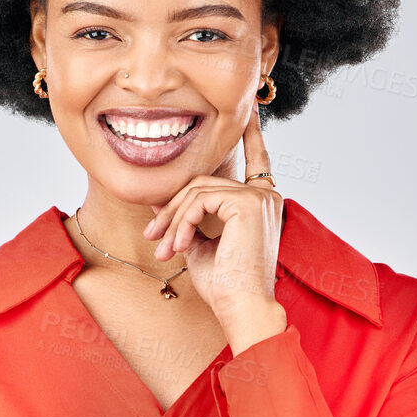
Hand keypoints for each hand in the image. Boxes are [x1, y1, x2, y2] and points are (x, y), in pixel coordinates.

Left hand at [141, 109, 284, 335]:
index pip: (255, 160)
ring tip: (164, 249)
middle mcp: (264, 195)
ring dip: (172, 220)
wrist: (240, 307)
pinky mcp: (248, 203)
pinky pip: (199, 200)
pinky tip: (180, 246)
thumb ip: (186, 217)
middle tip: (152, 237)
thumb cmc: (223, 284)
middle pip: (203, 181)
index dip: (250, 133)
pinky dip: (182, 222)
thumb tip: (159, 197)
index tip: (249, 109)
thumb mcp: (198, 244)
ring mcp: (259, 197)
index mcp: (259, 202)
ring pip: (197, 190)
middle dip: (172, 208)